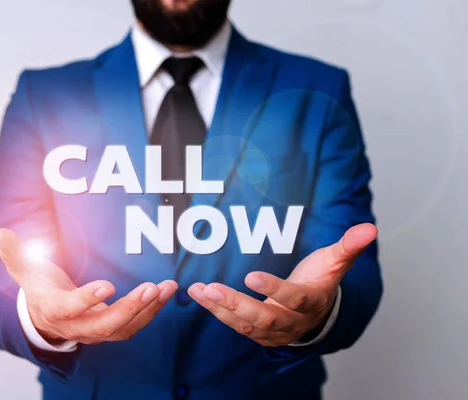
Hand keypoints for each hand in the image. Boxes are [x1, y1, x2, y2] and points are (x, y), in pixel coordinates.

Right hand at [0, 228, 177, 344]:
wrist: (48, 317)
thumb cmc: (39, 288)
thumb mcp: (25, 270)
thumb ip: (14, 252)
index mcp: (53, 309)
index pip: (69, 309)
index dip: (87, 299)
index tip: (108, 284)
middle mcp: (76, 326)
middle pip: (104, 325)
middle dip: (130, 308)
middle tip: (150, 288)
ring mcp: (96, 330)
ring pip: (124, 327)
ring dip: (148, 309)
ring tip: (167, 287)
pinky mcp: (111, 329)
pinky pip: (135, 324)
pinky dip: (153, 310)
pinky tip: (167, 291)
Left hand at [187, 223, 376, 346]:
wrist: (316, 313)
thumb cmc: (321, 281)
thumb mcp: (335, 262)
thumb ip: (349, 246)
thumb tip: (370, 228)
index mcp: (311, 302)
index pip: (294, 298)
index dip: (274, 289)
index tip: (251, 275)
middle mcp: (292, 321)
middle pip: (264, 318)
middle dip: (236, 305)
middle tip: (212, 289)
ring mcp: (274, 330)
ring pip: (245, 324)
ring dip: (220, 308)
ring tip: (199, 291)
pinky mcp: (258, 332)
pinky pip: (234, 324)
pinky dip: (215, 310)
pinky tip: (197, 293)